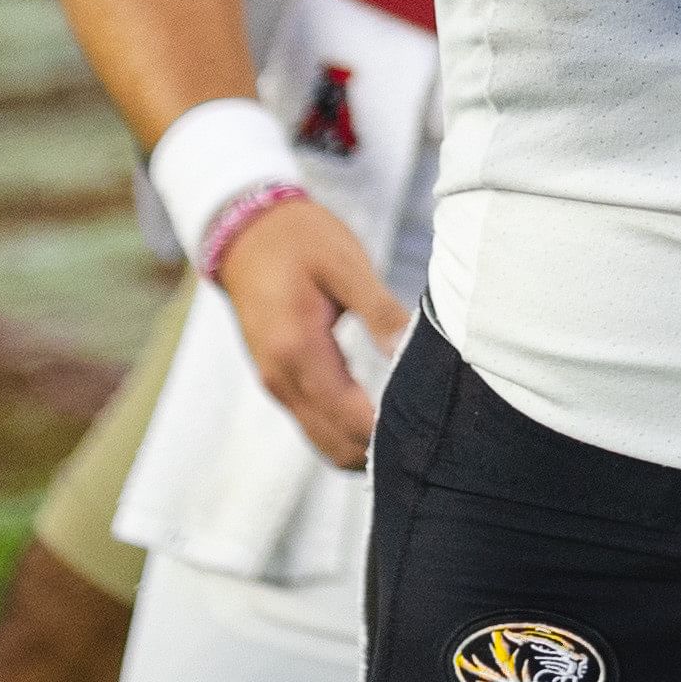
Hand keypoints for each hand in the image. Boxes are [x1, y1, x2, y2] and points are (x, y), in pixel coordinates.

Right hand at [215, 192, 409, 468]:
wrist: (245, 232)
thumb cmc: (300, 240)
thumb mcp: (345, 265)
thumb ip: (379, 311)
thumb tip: (410, 351)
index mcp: (298, 351)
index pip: (350, 418)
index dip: (391, 433)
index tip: (434, 431)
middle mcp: (281, 379)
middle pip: (336, 445)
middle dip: (380, 449)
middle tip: (433, 437)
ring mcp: (276, 384)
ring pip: (323, 442)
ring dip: (362, 446)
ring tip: (414, 431)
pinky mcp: (278, 380)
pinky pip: (314, 424)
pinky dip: (344, 432)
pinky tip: (381, 419)